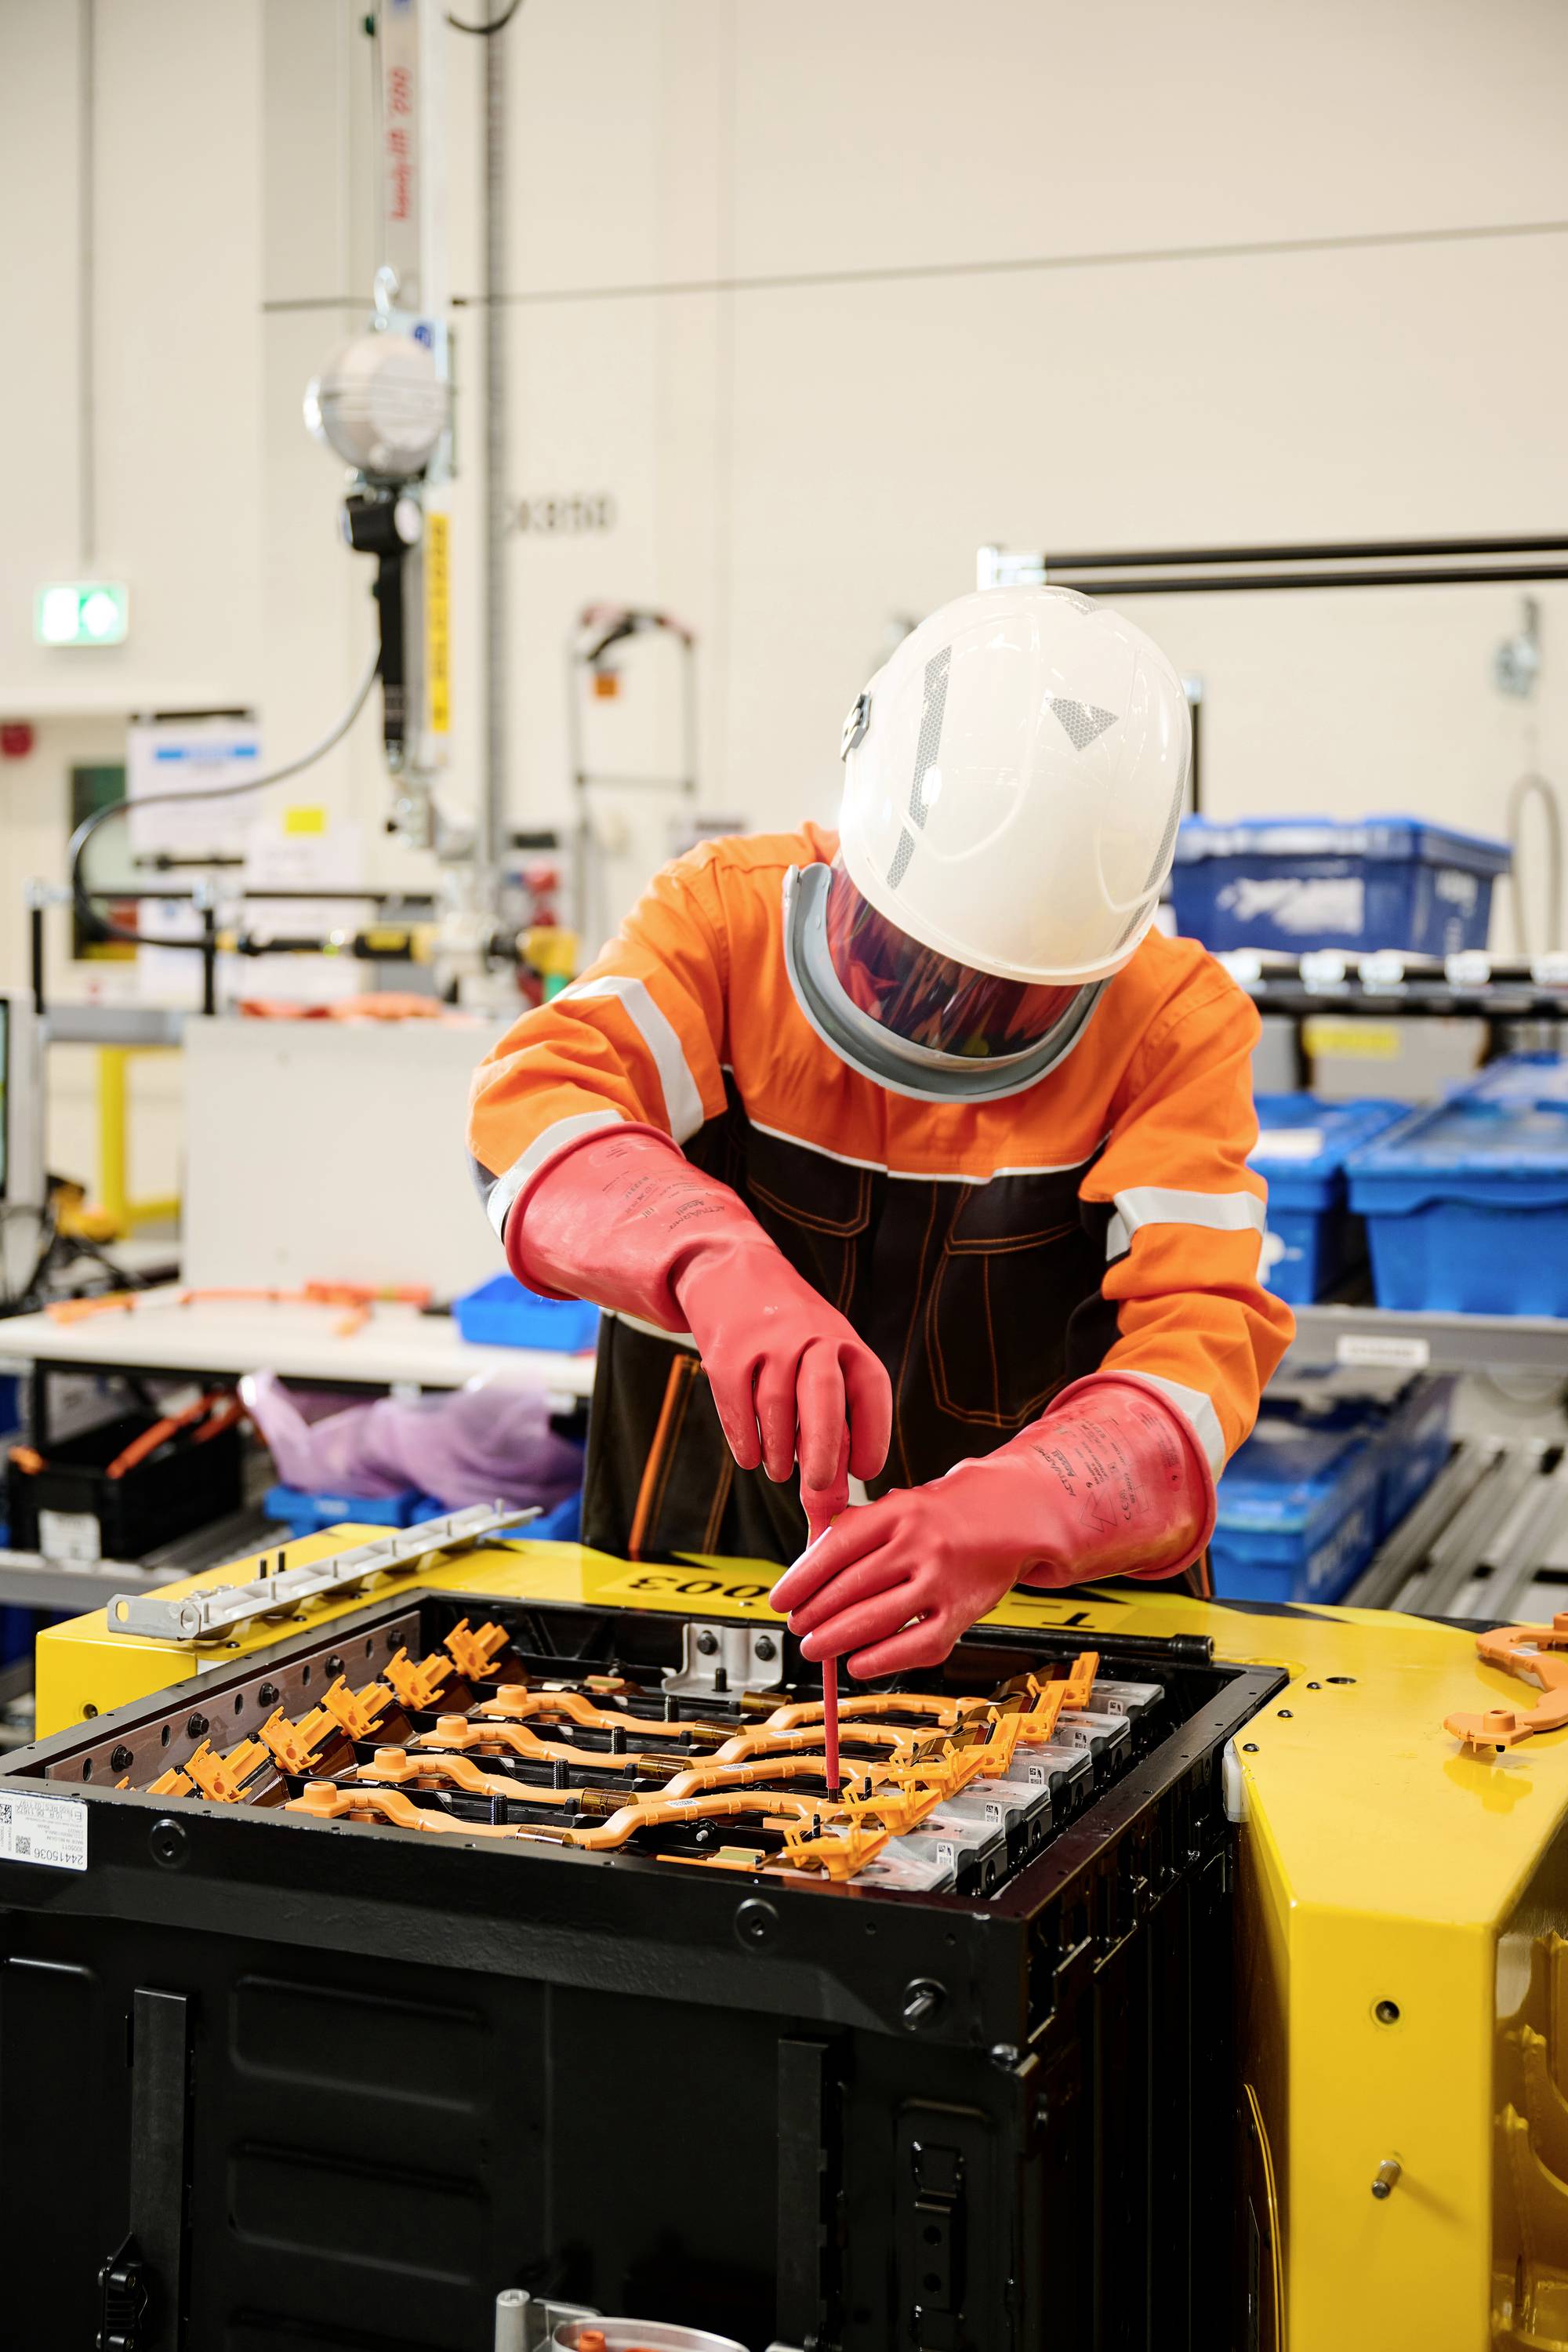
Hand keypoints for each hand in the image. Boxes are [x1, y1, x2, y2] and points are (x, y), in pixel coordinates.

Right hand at [676, 1254, 887, 1493]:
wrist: (732, 1273)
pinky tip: (750, 1458)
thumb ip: (834, 1415)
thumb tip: (835, 1491)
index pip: (870, 1386)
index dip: (873, 1432)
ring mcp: (765, 1341)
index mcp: (843, 1339)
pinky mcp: (725, 1352)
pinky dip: (744, 1440)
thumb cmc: (789, 1334)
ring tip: (780, 1472)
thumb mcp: (824, 1354)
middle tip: (821, 1487)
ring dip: (778, 1451)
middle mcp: (809, 1336)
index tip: (866, 1471)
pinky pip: (736, 1406)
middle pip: (822, 1396)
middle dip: (823, 1448)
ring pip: (775, 1406)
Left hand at [769, 1376, 1213, 1677]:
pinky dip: (882, 1659)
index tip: (780, 1600)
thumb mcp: (897, 1505)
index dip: (801, 1579)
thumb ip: (854, 1531)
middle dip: (814, 1614)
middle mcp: (920, 1543)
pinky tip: (857, 1663)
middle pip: (852, 1587)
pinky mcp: (962, 1610)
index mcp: (898, 1510)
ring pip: (878, 1618)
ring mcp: (943, 1578)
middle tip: (796, 1627)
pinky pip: (917, 1644)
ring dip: (837, 1639)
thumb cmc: (943, 1513)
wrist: (1011, 1512)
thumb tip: (804, 1571)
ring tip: (815, 1648)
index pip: (836, 1548)